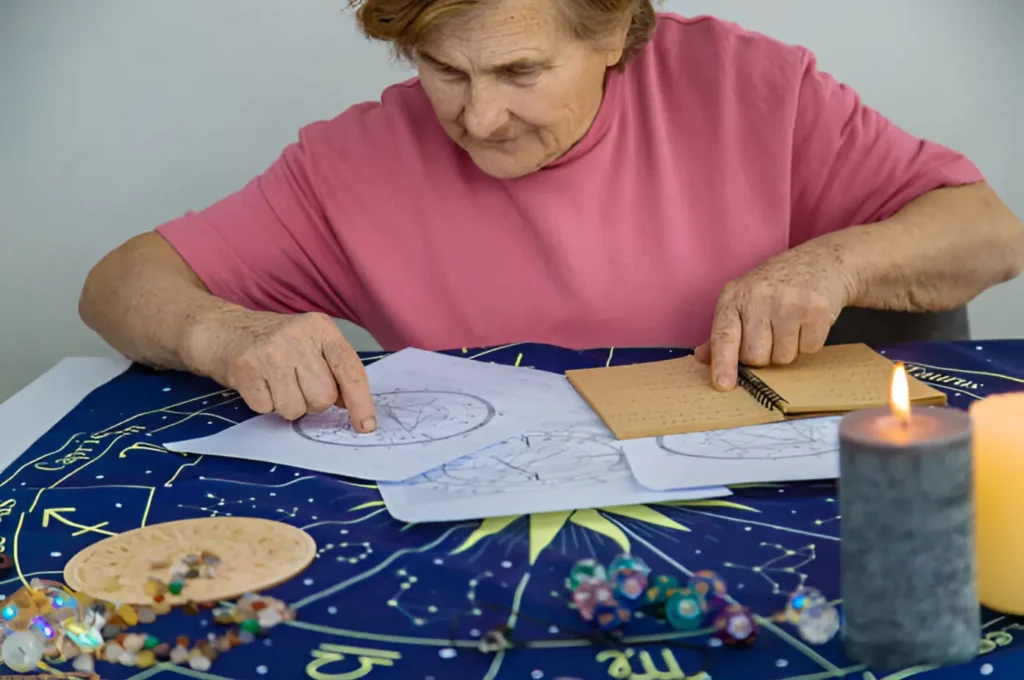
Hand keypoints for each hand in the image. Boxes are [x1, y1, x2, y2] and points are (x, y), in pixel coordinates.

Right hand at [184, 309, 375, 429]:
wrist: (221, 330)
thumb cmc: (272, 344)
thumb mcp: (309, 345)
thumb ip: (333, 371)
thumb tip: (352, 407)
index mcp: (322, 329)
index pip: (350, 370)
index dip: (360, 402)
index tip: (365, 425)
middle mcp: (298, 336)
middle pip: (324, 397)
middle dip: (312, 402)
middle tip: (295, 385)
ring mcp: (270, 350)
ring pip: (297, 409)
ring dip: (287, 405)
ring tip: (275, 383)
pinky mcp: (245, 367)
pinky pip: (267, 409)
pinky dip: (263, 404)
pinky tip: (258, 383)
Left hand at [694, 244, 855, 389]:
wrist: (823, 261)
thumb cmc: (777, 286)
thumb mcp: (743, 299)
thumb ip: (723, 331)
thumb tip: (702, 358)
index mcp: (734, 296)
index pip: (723, 335)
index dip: (723, 363)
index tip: (723, 385)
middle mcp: (758, 297)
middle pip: (755, 356)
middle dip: (763, 356)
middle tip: (771, 334)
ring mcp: (789, 302)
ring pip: (783, 357)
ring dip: (788, 350)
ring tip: (791, 325)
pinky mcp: (817, 310)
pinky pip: (809, 349)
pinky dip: (809, 342)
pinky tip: (807, 322)